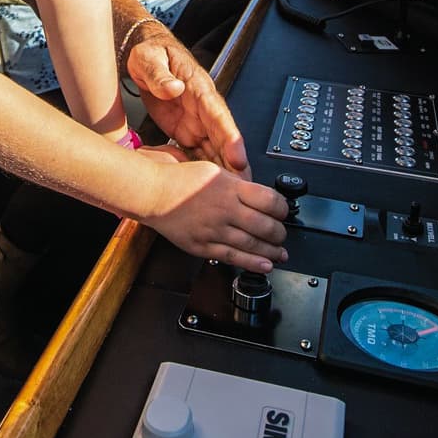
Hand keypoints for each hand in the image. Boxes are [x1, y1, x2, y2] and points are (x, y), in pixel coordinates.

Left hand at [127, 26, 249, 174]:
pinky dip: (204, 170)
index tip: (238, 157)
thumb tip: (172, 88)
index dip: (230, 138)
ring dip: (223, 171)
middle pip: (223, 139)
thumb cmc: (151, 54)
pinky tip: (206, 188)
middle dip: (234, 163)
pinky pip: (197, 154)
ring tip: (231, 193)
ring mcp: (196, 121)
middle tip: (243, 186)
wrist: (145, 56)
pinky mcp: (186, 131)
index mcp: (198, 89)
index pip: (219, 115)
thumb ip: (160, 76)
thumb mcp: (150, 59)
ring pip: (214, 150)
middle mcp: (202, 108)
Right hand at [140, 159, 287, 270]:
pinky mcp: (203, 246)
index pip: (269, 200)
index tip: (284, 212)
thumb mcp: (215, 171)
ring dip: (271, 251)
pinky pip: (232, 257)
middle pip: (264, 225)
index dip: (282, 209)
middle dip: (279, 233)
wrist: (153, 194)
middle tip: (283, 234)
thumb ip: (238, 185)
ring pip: (251, 244)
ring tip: (280, 253)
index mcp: (230, 188)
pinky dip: (251, 263)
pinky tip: (264, 265)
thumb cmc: (180, 180)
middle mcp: (224, 209)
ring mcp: (213, 229)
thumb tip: (260, 198)